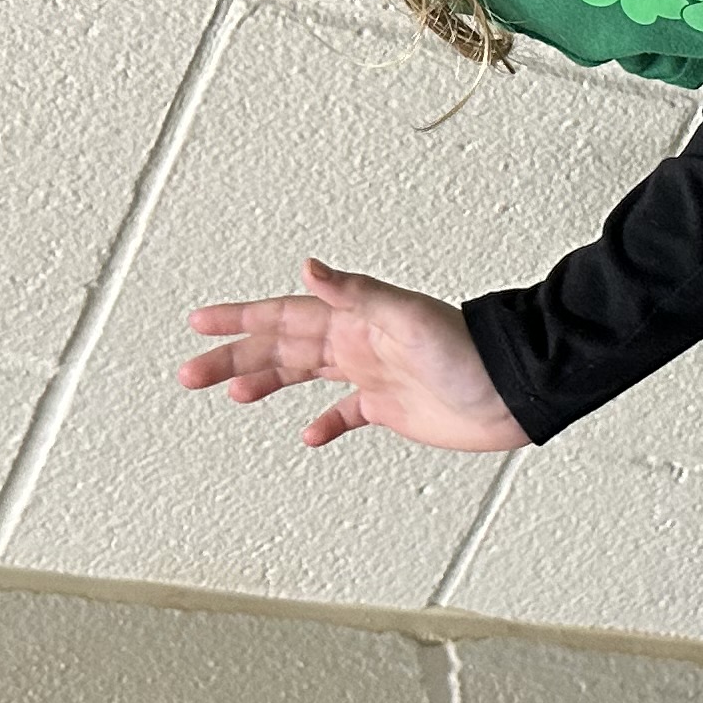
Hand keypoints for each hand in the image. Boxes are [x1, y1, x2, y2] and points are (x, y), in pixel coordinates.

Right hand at [179, 258, 530, 453]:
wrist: (512, 391)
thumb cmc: (470, 352)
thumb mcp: (408, 317)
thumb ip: (356, 292)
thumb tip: (308, 266)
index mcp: (354, 319)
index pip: (283, 314)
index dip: (240, 318)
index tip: (198, 321)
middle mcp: (357, 342)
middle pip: (281, 347)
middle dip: (234, 358)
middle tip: (189, 373)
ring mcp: (372, 374)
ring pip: (304, 377)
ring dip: (265, 383)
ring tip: (231, 395)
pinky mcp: (391, 406)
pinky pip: (347, 414)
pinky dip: (324, 424)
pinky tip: (308, 436)